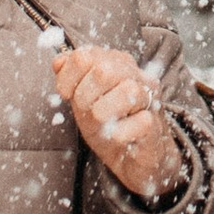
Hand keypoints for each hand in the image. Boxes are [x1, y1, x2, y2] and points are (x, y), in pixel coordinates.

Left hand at [53, 42, 183, 201]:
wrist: (133, 158)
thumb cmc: (108, 124)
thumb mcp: (82, 98)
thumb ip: (70, 76)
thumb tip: (59, 62)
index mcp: (116, 63)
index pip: (85, 55)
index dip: (68, 77)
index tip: (67, 95)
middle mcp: (136, 76)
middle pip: (105, 71)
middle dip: (85, 95)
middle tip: (85, 111)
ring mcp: (149, 99)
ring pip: (127, 91)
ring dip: (103, 113)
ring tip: (102, 123)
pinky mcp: (154, 124)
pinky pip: (138, 123)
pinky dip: (119, 134)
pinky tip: (117, 136)